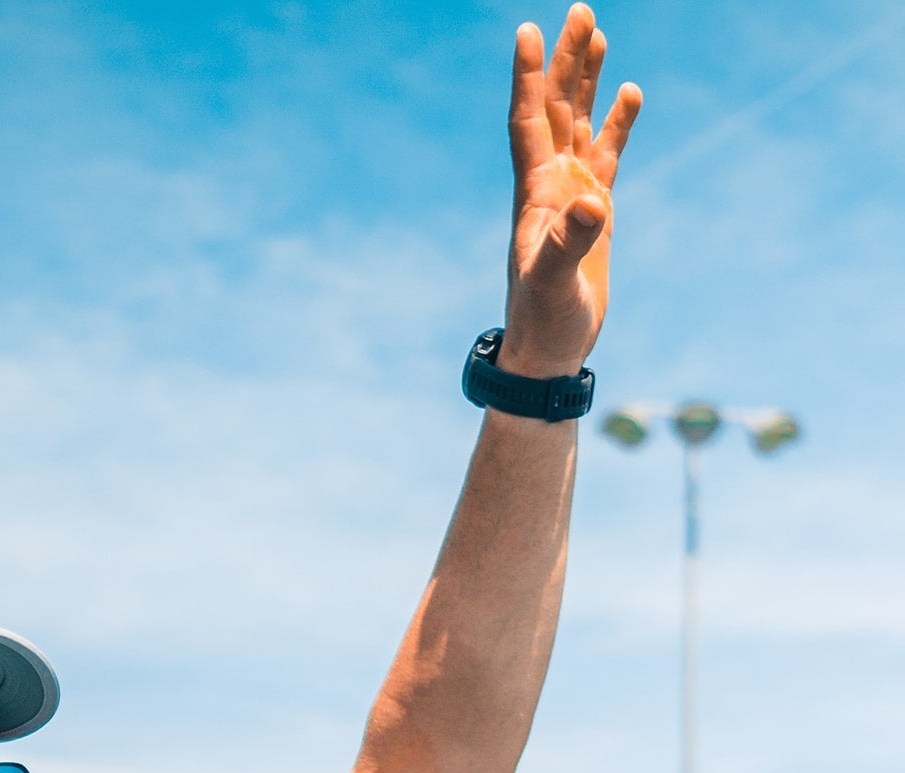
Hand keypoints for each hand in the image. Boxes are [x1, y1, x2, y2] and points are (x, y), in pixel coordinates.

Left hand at [501, 6, 640, 378]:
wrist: (546, 353)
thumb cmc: (544, 324)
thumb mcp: (555, 285)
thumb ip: (570, 243)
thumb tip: (592, 205)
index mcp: (535, 194)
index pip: (529, 122)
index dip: (529, 78)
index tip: (528, 31)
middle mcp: (549, 186)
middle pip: (556, 109)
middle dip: (565, 61)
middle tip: (579, 10)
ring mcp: (571, 196)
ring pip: (579, 123)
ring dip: (586, 80)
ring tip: (596, 31)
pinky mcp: (593, 212)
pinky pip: (607, 154)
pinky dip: (617, 123)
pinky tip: (629, 92)